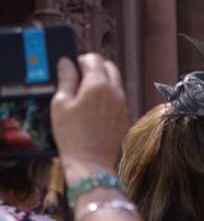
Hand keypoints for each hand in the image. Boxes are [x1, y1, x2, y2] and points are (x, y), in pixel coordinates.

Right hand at [51, 54, 128, 184]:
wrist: (90, 162)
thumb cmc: (71, 134)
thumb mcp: (61, 103)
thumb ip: (66, 79)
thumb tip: (67, 62)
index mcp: (98, 84)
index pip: (94, 58)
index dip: (80, 60)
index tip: (70, 70)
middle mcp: (116, 92)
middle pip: (109, 67)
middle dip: (94, 68)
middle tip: (77, 81)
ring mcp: (123, 104)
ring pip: (116, 82)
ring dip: (102, 82)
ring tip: (84, 96)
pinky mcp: (125, 116)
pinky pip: (118, 98)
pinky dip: (108, 96)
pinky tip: (93, 109)